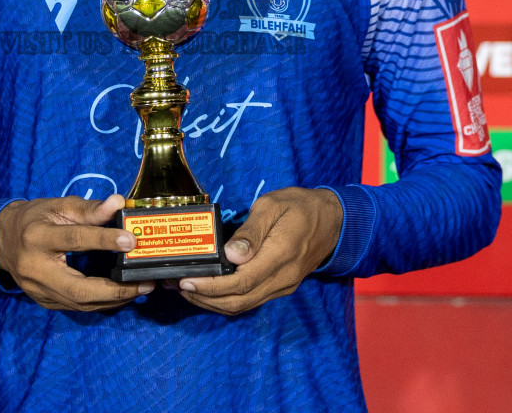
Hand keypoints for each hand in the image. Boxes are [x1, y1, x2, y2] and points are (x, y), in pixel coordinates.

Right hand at [0, 193, 151, 311]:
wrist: (2, 240)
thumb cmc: (35, 218)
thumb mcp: (59, 206)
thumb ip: (90, 208)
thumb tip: (118, 203)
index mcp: (37, 236)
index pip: (74, 239)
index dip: (104, 240)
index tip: (131, 240)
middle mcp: (35, 268)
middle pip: (78, 288)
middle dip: (116, 289)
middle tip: (146, 282)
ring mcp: (38, 290)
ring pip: (80, 303)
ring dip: (114, 299)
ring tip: (140, 288)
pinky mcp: (44, 302)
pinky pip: (77, 306)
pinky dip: (102, 302)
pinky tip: (122, 295)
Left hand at [177, 187, 342, 315]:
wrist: (334, 221)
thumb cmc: (300, 207)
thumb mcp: (273, 206)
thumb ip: (252, 231)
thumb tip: (230, 255)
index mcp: (280, 256)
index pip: (240, 283)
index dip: (210, 287)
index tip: (186, 281)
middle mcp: (282, 278)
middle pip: (238, 302)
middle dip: (204, 298)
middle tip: (177, 285)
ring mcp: (282, 286)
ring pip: (242, 306)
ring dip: (212, 302)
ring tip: (186, 289)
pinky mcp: (280, 287)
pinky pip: (249, 301)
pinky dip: (226, 299)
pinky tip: (208, 288)